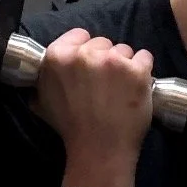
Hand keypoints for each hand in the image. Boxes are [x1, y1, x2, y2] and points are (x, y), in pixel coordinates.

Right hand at [34, 29, 154, 186]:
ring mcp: (112, 61)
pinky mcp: (137, 70)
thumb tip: (46, 67)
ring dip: (124, 65)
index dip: (85, 49)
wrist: (99, 151)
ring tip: (120, 89)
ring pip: (124, 50)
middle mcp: (84, 54)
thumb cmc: (70, 128)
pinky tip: (135, 87)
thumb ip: (45, 77)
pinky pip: (145, 57)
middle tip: (104, 84)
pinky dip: (143, 71)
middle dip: (104, 59)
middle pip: (102, 42)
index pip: (78, 35)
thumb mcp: (42, 101)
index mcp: (58, 57)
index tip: (88, 66)